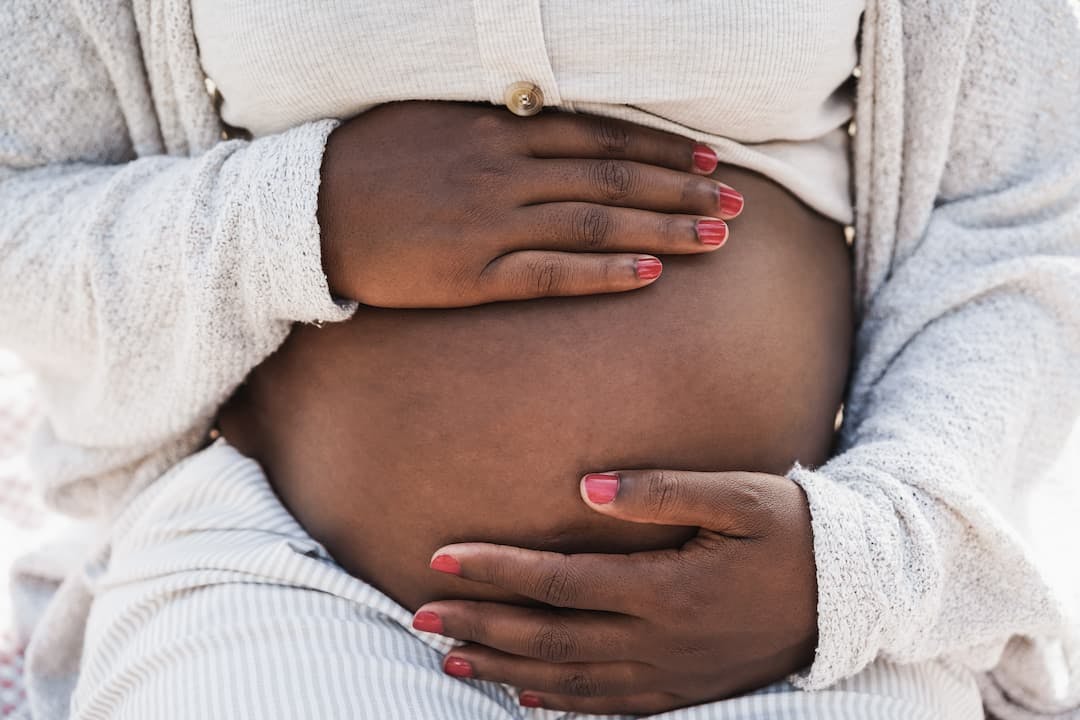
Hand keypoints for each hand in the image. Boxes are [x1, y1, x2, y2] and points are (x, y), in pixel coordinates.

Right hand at [318, 101, 743, 306]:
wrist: (307, 211)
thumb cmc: (370, 160)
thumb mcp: (435, 119)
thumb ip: (497, 123)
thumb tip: (548, 121)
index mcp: (499, 130)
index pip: (602, 137)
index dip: (663, 148)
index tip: (711, 159)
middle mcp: (507, 172)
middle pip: (615, 178)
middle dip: (683, 188)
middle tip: (738, 201)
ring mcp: (493, 224)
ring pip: (597, 222)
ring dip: (664, 227)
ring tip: (718, 237)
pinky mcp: (475, 274)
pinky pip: (554, 274)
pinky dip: (605, 271)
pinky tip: (650, 272)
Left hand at [413, 470, 817, 714]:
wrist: (851, 595)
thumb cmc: (792, 531)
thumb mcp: (738, 496)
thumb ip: (662, 491)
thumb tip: (586, 488)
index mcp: (667, 589)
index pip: (559, 582)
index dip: (496, 570)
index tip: (442, 556)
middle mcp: (659, 640)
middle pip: (549, 637)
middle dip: (480, 624)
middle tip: (419, 614)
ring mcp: (670, 674)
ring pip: (568, 680)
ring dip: (504, 667)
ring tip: (450, 653)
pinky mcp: (682, 690)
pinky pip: (607, 706)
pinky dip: (557, 703)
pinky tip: (521, 695)